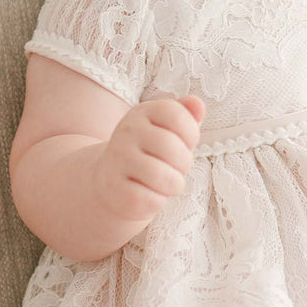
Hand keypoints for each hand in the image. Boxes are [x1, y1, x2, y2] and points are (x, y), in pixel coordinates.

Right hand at [93, 95, 205, 221]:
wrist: (108, 179)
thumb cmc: (150, 153)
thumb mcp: (167, 129)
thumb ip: (185, 115)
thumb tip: (198, 104)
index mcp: (142, 112)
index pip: (177, 115)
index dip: (190, 134)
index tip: (184, 143)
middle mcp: (126, 131)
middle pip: (173, 149)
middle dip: (184, 164)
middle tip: (176, 168)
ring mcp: (118, 160)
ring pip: (166, 178)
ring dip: (175, 185)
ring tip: (167, 182)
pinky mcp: (114, 189)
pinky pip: (152, 200)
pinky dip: (159, 202)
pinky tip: (150, 195)